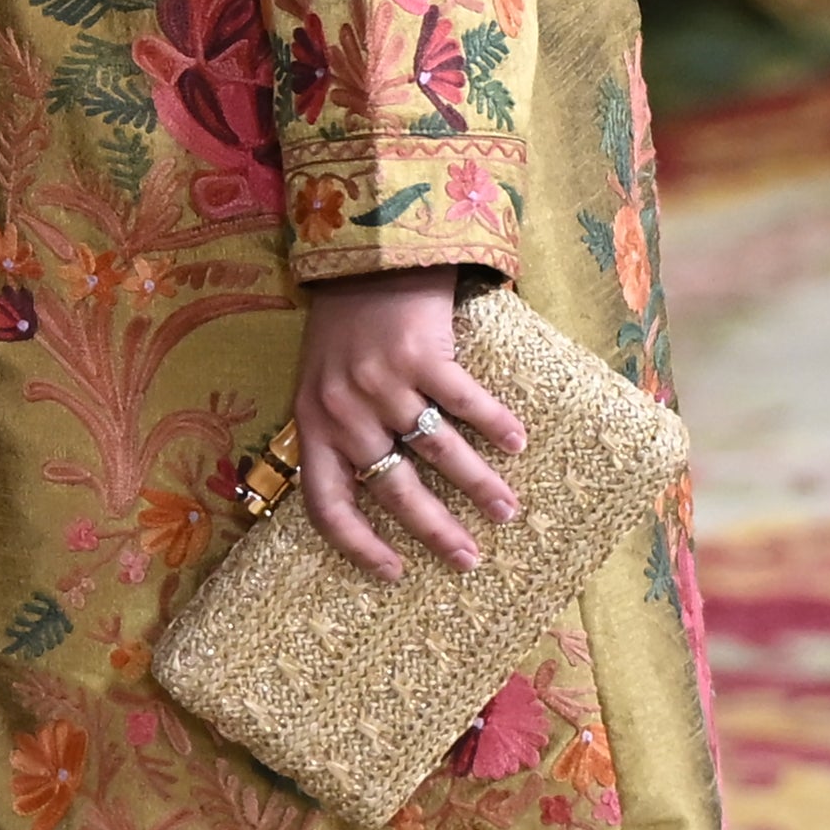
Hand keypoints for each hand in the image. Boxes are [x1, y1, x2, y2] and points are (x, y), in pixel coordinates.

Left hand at [295, 272, 527, 581]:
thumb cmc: (344, 328)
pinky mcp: (419, 353)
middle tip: (469, 559)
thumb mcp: (320, 383)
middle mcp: (343, 409)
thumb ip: (340, 431)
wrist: (363, 256)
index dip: (357, 546)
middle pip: (394, 490)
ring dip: (479, 486)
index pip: (327, 504)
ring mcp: (382, 382)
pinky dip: (495, 426)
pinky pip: (464, 403)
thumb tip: (382, 492)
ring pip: (438, 452)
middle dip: (437, 531)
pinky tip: (517, 442)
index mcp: (312, 423)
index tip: (393, 573)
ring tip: (507, 510)